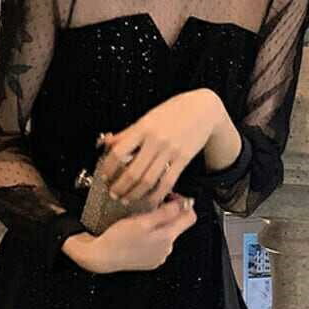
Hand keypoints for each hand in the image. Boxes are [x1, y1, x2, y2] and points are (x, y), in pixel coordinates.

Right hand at [61, 193, 196, 272]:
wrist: (101, 257)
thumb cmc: (119, 238)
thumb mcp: (143, 220)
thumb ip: (167, 212)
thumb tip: (187, 203)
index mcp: (168, 237)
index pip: (190, 216)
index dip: (183, 203)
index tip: (169, 197)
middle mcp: (167, 248)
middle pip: (177, 225)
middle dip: (167, 213)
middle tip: (150, 206)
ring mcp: (159, 256)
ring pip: (165, 233)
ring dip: (157, 225)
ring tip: (140, 219)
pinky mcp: (150, 261)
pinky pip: (156, 244)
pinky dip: (150, 236)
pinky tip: (137, 233)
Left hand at [98, 88, 223, 206]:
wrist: (203, 108)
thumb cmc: (174, 111)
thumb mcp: (148, 117)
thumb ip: (128, 133)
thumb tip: (107, 143)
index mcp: (143, 128)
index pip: (119, 152)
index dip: (109, 168)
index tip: (105, 177)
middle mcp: (156, 140)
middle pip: (133, 172)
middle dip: (120, 187)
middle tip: (114, 194)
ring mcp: (170, 151)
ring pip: (148, 180)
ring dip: (135, 194)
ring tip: (126, 199)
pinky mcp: (183, 160)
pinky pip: (167, 182)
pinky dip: (156, 195)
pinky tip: (148, 200)